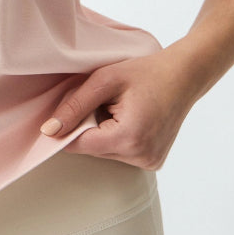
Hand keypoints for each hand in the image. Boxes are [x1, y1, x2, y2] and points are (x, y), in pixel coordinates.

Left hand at [38, 48, 199, 168]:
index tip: (69, 109)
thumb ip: (74, 106)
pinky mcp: (153, 161)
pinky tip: (131, 118)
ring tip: (119, 109)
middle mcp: (141, 157)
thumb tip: (48, 131)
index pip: (78, 144)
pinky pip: (120, 153)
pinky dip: (117, 138)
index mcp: (128, 138)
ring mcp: (150, 162)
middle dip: (88, 127)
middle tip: (103, 101)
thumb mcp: (105, 81)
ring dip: (103, 132)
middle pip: (92, 149)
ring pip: (105, 152)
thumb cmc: (146, 72)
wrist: (185, 75)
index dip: (68, 127)